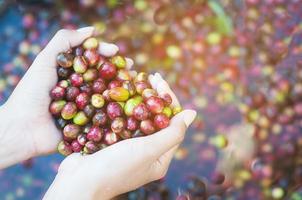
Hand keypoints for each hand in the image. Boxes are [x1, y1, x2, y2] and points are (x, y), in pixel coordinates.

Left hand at [0, 27, 125, 167]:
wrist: (23, 128)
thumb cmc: (31, 92)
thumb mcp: (45, 60)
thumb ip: (65, 41)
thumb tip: (92, 29)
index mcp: (71, 75)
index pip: (91, 60)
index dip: (104, 54)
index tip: (116, 50)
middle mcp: (80, 90)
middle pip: (102, 77)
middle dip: (118, 71)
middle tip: (131, 68)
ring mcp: (85, 108)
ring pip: (107, 96)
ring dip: (122, 90)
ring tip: (134, 84)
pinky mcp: (88, 125)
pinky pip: (105, 117)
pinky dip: (118, 111)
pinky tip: (129, 106)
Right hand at [43, 74, 195, 199]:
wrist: (78, 181)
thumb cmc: (116, 167)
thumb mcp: (150, 150)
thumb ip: (173, 133)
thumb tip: (192, 113)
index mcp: (160, 158)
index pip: (172, 123)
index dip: (169, 100)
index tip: (160, 81)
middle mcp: (147, 152)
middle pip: (156, 118)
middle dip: (155, 97)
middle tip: (151, 76)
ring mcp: (129, 147)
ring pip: (138, 117)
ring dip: (139, 98)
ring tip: (137, 79)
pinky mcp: (112, 142)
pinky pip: (122, 120)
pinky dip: (123, 105)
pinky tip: (120, 91)